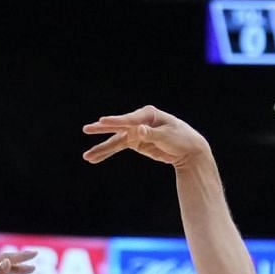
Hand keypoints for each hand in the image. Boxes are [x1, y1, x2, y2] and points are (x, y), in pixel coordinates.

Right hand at [81, 106, 211, 167]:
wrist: (188, 149)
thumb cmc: (181, 138)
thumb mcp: (167, 136)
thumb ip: (151, 134)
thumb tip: (138, 130)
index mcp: (148, 114)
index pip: (129, 119)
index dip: (115, 121)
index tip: (101, 121)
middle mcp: (138, 121)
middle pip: (118, 127)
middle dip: (102, 129)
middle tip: (86, 129)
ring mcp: (135, 132)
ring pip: (115, 141)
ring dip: (101, 149)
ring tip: (86, 157)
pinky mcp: (134, 142)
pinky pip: (117, 148)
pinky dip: (107, 153)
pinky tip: (95, 159)